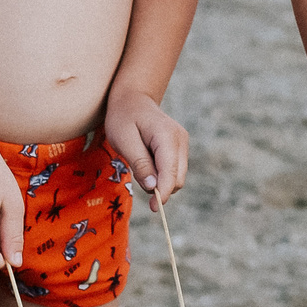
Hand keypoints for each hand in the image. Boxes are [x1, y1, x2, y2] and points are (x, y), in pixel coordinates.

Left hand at [105, 89, 188, 206]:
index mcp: (167, 136)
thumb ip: (140, 163)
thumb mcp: (124, 140)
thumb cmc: (124, 117)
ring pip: (178, 176)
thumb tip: (153, 187)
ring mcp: (182, 143)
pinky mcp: (180, 147)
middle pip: (178, 178)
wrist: (133, 98)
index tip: (154, 207)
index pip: (171, 172)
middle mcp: (180, 140)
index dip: (164, 192)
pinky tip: (148, 163)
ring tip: (140, 166)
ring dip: (161, 181)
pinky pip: (174, 169)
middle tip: (139, 180)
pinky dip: (162, 174)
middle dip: (161, 187)